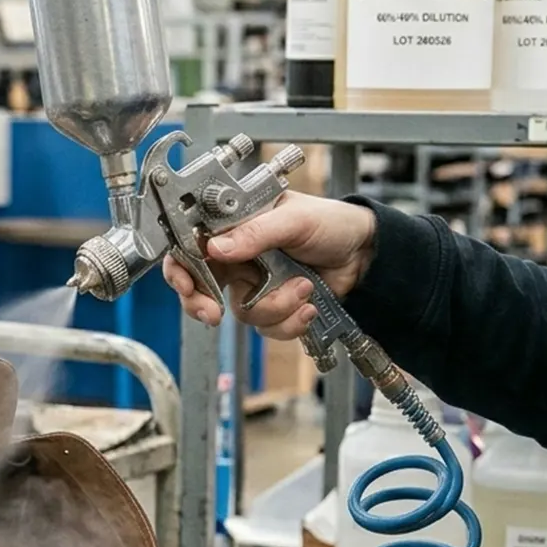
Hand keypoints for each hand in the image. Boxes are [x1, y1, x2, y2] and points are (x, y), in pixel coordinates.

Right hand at [164, 191, 376, 339]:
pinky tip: (309, 305)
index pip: (191, 248)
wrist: (367, 254)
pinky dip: (290, 321)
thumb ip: (256, 232)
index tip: (185, 286)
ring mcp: (256, 284)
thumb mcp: (294, 218)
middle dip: (203, 305)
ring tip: (303, 289)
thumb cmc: (332, 223)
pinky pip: (268, 327)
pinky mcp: (276, 306)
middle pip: (201, 288)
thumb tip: (216, 247)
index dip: (179, 269)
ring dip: (274, 307)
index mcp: (235, 228)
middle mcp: (239, 258)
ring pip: (242, 313)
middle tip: (213, 314)